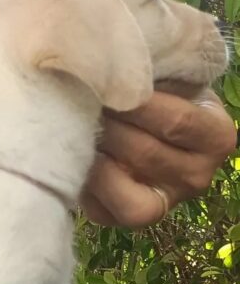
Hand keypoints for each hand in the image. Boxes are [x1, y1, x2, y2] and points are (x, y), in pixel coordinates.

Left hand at [81, 87, 236, 227]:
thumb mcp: (171, 80)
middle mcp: (196, 177)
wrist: (144, 129)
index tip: (108, 83)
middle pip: (143, 152)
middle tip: (79, 100)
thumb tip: (119, 63)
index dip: (137, 104)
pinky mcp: (122, 219)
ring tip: (71, 124)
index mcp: (216, 138)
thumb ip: (157, 73)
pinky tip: (67, 153)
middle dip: (107, 125)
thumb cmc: (159, 96)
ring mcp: (162, 205)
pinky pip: (97, 207)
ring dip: (90, 151)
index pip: (177, 121)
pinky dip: (79, 178)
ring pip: (119, 184)